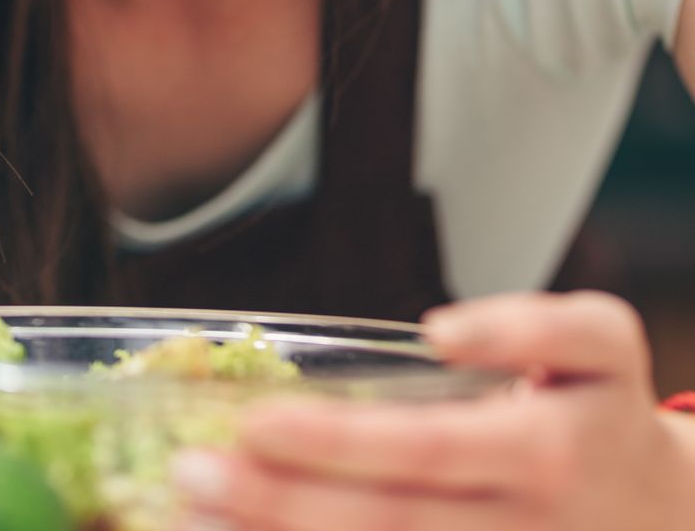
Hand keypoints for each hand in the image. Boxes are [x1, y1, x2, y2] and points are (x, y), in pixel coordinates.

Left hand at [171, 291, 694, 528]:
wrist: (670, 520)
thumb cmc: (601, 419)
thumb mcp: (601, 348)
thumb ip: (532, 325)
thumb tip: (443, 331)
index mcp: (545, 454)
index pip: (425, 450)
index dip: (336, 442)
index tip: (251, 421)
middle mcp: (522, 526)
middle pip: (389, 522)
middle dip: (279, 502)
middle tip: (189, 471)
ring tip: (189, 515)